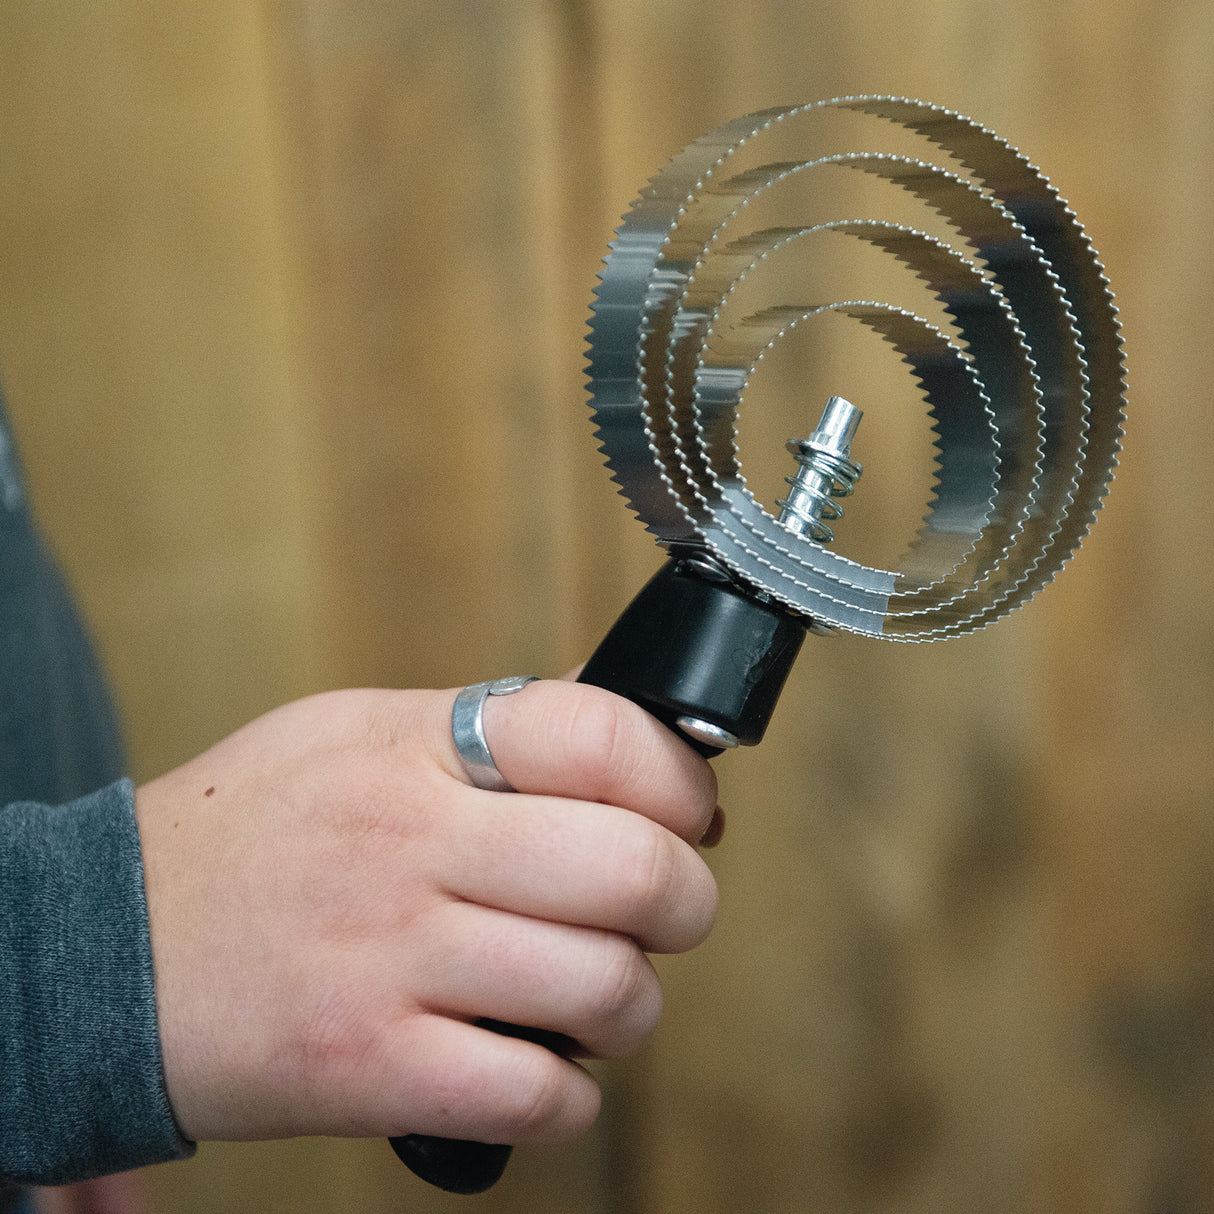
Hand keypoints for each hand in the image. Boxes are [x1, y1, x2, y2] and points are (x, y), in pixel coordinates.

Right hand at [134, 681, 718, 1147]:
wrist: (102, 947)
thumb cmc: (250, 835)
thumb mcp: (357, 735)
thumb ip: (487, 738)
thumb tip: (624, 751)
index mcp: (417, 746)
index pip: (604, 737)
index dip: (681, 782)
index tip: (690, 817)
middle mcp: (410, 841)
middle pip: (635, 870)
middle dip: (684, 904)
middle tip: (662, 916)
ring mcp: (388, 957)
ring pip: (605, 988)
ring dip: (632, 1007)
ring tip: (596, 996)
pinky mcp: (365, 1068)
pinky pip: (535, 1093)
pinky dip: (568, 1094)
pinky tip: (538, 1067)